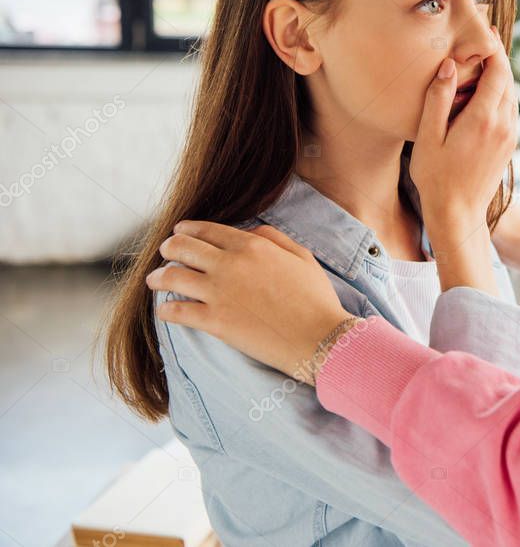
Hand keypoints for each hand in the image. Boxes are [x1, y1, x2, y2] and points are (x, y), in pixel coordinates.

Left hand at [146, 221, 353, 384]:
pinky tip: (164, 310)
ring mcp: (219, 293)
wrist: (318, 337)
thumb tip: (251, 231)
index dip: (188, 229)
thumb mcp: (302, 257)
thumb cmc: (316, 298)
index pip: (208, 230)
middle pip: (182, 248)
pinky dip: (166, 309)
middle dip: (169, 248)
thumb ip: (275, 238)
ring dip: (159, 276)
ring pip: (172, 276)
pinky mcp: (214, 321)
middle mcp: (229, 264)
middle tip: (165, 252)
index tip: (179, 231)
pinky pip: (177, 311)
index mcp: (251, 246)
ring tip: (154, 280)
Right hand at [410, 25, 517, 292]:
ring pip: (511, 95)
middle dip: (498, 59)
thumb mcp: (428, 137)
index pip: (499, 71)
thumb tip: (448, 66)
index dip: (494, 49)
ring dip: (500, 77)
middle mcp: (503, 125)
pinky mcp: (509, 146)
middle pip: (508, 80)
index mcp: (484, 119)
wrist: (459, 215)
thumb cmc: (436, 178)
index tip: (486, 32)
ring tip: (483, 62)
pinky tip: (483, 94)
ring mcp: (509, 136)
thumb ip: (438, 99)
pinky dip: (500, 96)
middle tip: (484, 40)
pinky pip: (509, 111)